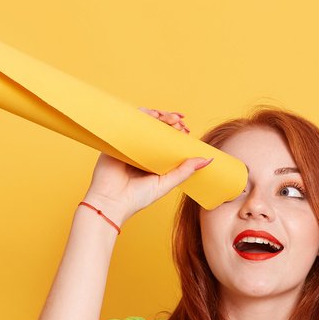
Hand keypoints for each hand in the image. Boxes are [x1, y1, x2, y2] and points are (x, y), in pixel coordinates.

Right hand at [82, 106, 212, 221]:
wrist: (111, 203)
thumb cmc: (136, 198)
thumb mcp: (166, 184)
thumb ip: (185, 171)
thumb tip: (207, 160)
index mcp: (152, 160)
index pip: (166, 139)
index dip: (177, 131)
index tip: (186, 129)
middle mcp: (140, 150)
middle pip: (156, 128)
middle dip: (170, 121)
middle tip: (180, 122)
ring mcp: (128, 145)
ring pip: (144, 123)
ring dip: (158, 116)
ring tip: (170, 118)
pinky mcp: (116, 142)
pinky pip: (128, 123)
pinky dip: (140, 116)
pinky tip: (152, 116)